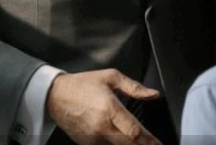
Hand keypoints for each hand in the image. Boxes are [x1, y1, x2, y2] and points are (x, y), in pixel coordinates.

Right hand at [46, 69, 160, 144]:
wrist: (56, 96)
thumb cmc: (84, 84)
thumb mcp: (111, 77)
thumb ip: (134, 88)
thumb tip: (153, 94)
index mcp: (110, 108)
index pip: (134, 131)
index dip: (149, 140)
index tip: (159, 143)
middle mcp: (102, 127)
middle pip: (128, 144)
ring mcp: (93, 138)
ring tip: (143, 144)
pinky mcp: (86, 143)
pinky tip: (125, 142)